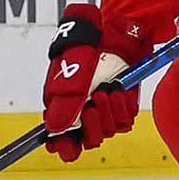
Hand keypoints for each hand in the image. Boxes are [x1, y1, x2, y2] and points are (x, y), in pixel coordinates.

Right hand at [41, 5, 152, 161]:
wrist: (114, 33)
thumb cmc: (86, 50)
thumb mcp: (70, 76)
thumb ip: (63, 104)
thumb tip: (53, 130)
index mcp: (62, 107)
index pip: (61, 141)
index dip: (64, 146)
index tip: (69, 145)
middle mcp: (82, 111)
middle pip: (87, 141)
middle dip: (91, 127)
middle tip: (92, 107)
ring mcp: (103, 108)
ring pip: (107, 131)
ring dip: (108, 112)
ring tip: (106, 89)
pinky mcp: (122, 104)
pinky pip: (124, 121)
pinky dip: (122, 107)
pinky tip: (118, 89)